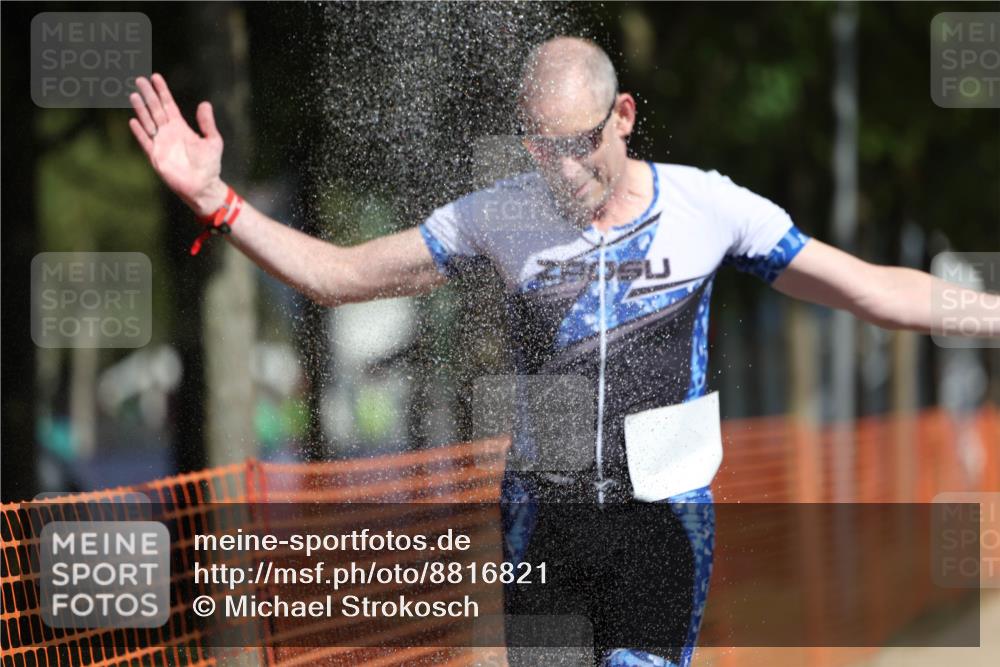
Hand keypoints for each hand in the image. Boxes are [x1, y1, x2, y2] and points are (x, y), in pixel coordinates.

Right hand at [128, 73, 226, 216]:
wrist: (203, 186)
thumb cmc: (210, 165)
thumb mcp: (213, 141)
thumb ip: (207, 123)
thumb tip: (205, 103)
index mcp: (180, 127)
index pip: (169, 105)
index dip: (162, 91)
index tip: (155, 77)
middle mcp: (168, 133)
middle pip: (155, 109)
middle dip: (148, 95)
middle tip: (139, 79)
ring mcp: (161, 144)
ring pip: (148, 122)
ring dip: (141, 109)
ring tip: (134, 95)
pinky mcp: (156, 157)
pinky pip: (146, 142)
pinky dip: (140, 132)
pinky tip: (134, 121)